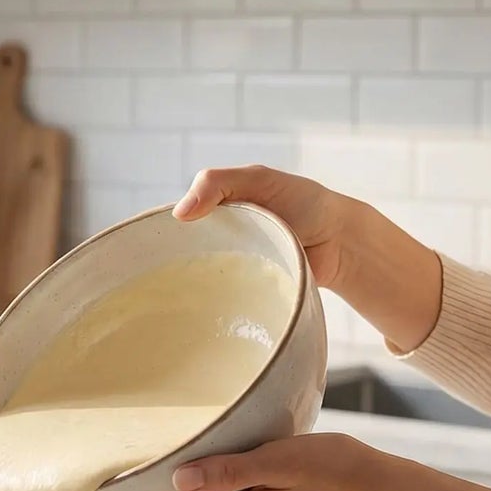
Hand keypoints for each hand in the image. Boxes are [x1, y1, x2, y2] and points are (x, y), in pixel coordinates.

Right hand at [177, 164, 443, 351]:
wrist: (341, 243)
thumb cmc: (304, 203)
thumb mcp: (258, 180)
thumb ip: (218, 184)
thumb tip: (179, 214)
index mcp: (218, 210)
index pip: (177, 224)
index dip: (162, 235)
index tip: (150, 248)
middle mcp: (221, 239)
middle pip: (183, 255)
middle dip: (170, 266)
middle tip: (158, 279)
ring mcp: (234, 267)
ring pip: (200, 280)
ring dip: (192, 287)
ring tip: (177, 298)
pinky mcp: (247, 292)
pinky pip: (223, 300)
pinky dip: (214, 304)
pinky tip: (202, 311)